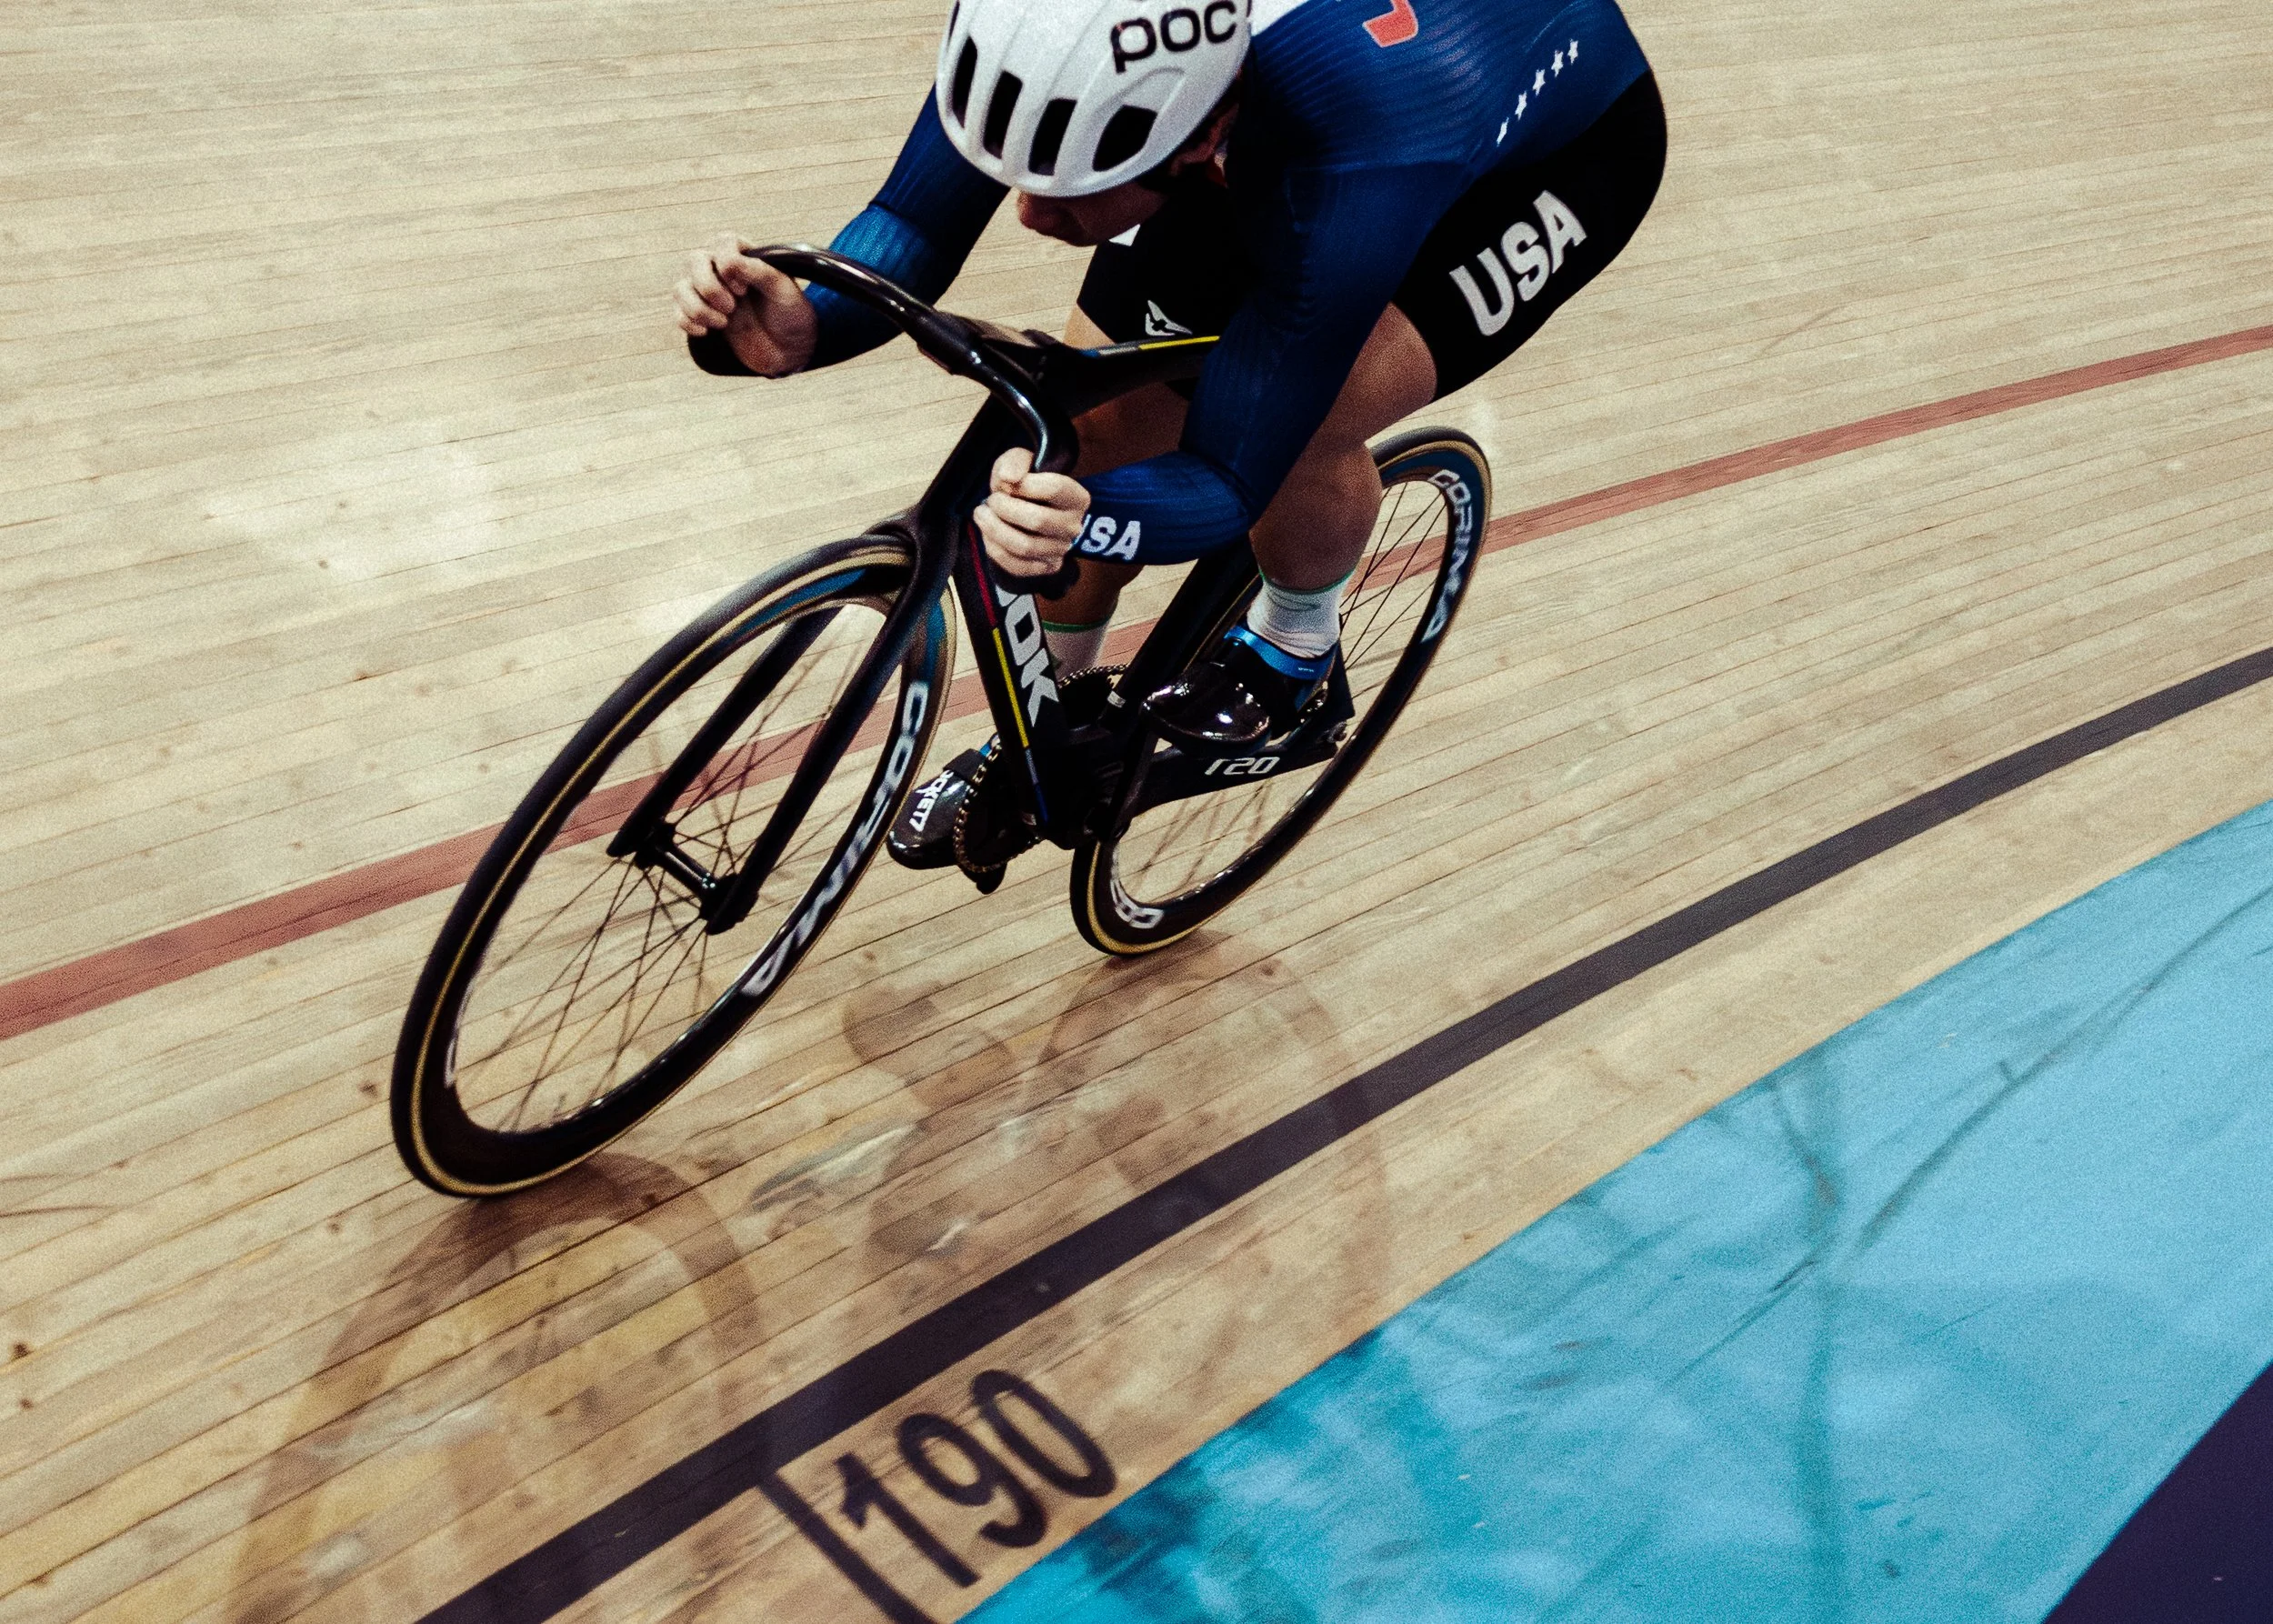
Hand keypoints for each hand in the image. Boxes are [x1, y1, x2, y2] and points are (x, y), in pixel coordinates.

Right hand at [672, 233, 817, 376]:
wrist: (790, 350)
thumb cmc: (790, 314)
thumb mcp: (783, 290)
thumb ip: (759, 272)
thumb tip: (728, 262)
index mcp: (744, 254)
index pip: (722, 242)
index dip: (727, 264)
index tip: (744, 289)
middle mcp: (721, 268)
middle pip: (693, 260)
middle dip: (708, 287)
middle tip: (732, 308)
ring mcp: (708, 292)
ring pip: (680, 288)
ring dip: (698, 308)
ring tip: (723, 323)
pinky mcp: (701, 315)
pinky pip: (678, 313)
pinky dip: (689, 322)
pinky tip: (707, 332)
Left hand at [974, 449, 1089, 576]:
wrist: (1027, 509)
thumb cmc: (1026, 482)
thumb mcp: (1022, 461)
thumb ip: (1016, 461)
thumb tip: (1008, 478)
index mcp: (1077, 497)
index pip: (1054, 489)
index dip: (1024, 484)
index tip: (1007, 482)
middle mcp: (1074, 526)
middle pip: (1038, 521)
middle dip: (1004, 508)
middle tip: (991, 499)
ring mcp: (1060, 550)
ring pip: (1024, 547)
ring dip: (994, 529)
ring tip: (982, 514)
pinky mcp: (1045, 567)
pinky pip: (1016, 566)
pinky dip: (995, 549)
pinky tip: (988, 534)